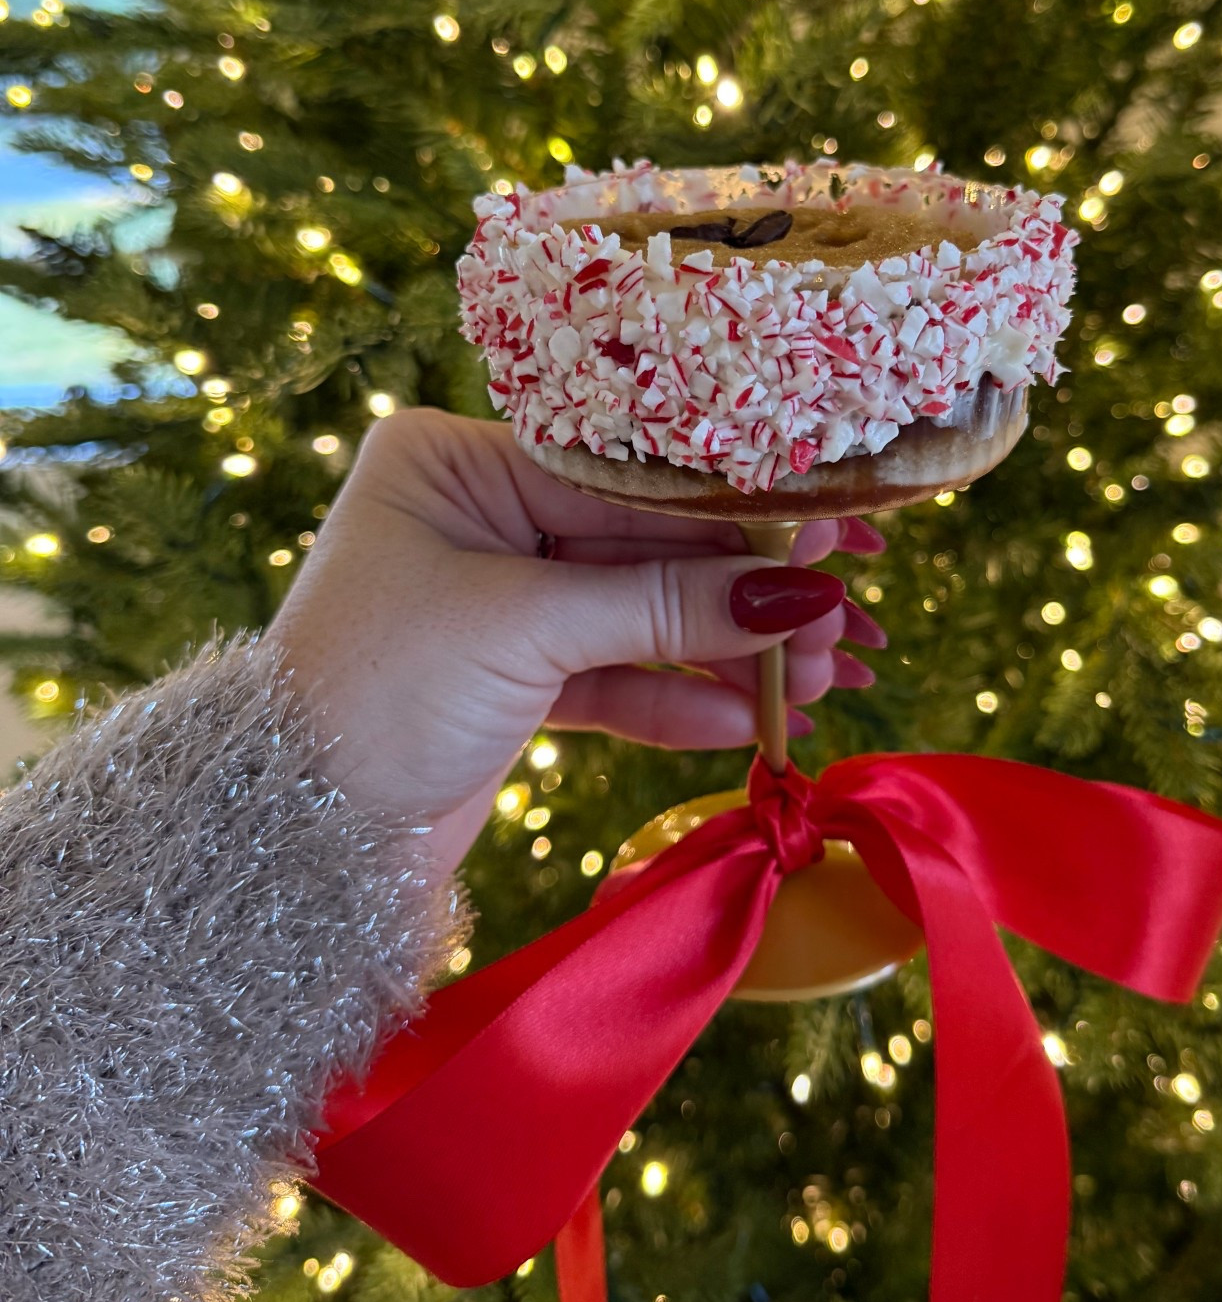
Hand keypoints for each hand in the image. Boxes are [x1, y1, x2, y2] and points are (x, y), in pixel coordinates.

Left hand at [268, 408, 886, 872]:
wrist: (296, 840)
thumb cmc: (378, 694)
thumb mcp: (526, 630)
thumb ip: (666, 606)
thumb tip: (802, 593)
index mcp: (455, 462)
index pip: (626, 476)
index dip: (735, 509)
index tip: (833, 521)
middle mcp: (479, 516)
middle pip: (646, 546)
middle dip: (745, 593)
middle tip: (846, 617)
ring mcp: (499, 599)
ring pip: (640, 615)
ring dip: (728, 653)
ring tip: (820, 681)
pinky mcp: (513, 678)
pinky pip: (616, 677)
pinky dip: (679, 700)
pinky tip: (752, 720)